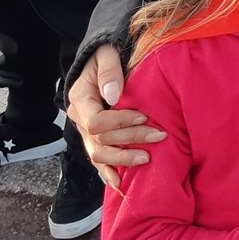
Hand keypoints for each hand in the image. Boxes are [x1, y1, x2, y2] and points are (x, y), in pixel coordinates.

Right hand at [66, 44, 165, 189]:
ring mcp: (85, 132)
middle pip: (100, 140)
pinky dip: (109, 174)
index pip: (96, 121)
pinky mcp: (94, 138)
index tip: (144, 117)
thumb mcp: (107, 53)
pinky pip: (98, 161)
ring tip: (148, 158)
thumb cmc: (106, 54)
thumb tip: (114, 96)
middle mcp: (79, 118)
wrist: (100, 59)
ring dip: (123, 159)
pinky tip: (122, 185)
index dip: (120, 122)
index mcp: (80, 99)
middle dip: (130, 140)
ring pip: (98, 155)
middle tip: (160, 136)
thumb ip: (109, 72)